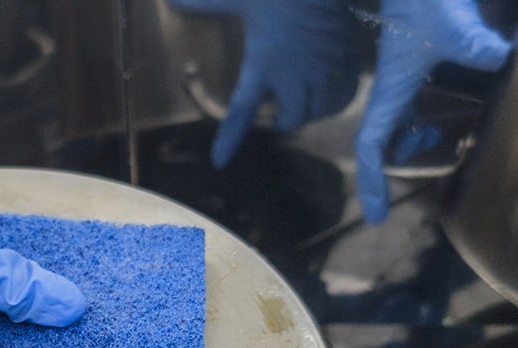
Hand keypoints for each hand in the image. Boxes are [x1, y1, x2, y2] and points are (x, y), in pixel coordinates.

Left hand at [168, 0, 359, 165]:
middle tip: (279, 111)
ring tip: (305, 100)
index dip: (230, 138)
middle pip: (293, 118)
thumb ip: (204, 2)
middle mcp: (294, 74)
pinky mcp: (348, 56)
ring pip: (321, 110)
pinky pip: (346, 93)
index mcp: (263, 63)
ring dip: (311, 111)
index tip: (219, 162)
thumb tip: (169, 2)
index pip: (242, 110)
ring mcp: (324, 67)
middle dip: (286, 120)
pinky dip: (336, 98)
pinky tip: (329, 88)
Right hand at [356, 0, 511, 223]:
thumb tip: (499, 56)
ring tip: (430, 144)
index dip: (372, 182)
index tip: (377, 214)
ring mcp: (400, 83)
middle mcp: (391, 93)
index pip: (372, 146)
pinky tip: (439, 122)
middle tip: (389, 203)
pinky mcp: (412, 71)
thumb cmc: (425, 1)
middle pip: (377, 144)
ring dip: (405, 145)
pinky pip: (406, 111)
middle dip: (381, 172)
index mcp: (391, 91)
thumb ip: (474, 43)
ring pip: (392, 129)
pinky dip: (416, 125)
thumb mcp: (452, 24)